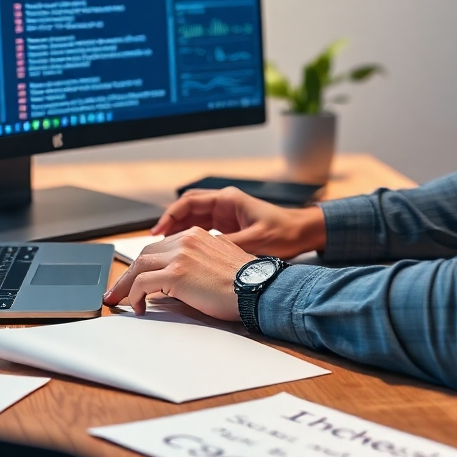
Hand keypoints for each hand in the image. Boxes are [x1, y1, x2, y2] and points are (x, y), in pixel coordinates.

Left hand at [103, 226, 250, 318]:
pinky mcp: (176, 273)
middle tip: (118, 291)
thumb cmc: (246, 283)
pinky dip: (135, 296)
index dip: (144, 265)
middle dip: (128, 275)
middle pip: (144, 255)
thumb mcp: (219, 263)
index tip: (134, 279)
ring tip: (119, 301)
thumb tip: (180, 280)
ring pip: (139, 267)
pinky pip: (143, 283)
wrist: (258, 288)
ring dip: (125, 286)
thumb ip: (198, 263)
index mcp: (196, 235)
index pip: (160, 248)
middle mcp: (186, 240)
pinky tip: (138, 308)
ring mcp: (180, 255)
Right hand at [152, 187, 326, 259]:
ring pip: (193, 218)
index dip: (169, 217)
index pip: (189, 203)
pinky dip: (190, 237)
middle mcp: (224, 203)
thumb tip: (201, 256)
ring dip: (178, 231)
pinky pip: (203, 228)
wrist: (303, 233)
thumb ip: (226, 246)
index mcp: (228, 200)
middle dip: (169, 223)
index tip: (157, 233)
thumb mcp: (254, 242)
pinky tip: (183, 252)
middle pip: (187, 208)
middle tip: (153, 241)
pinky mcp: (230, 226)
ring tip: (162, 248)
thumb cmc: (284, 233)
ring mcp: (227, 214)